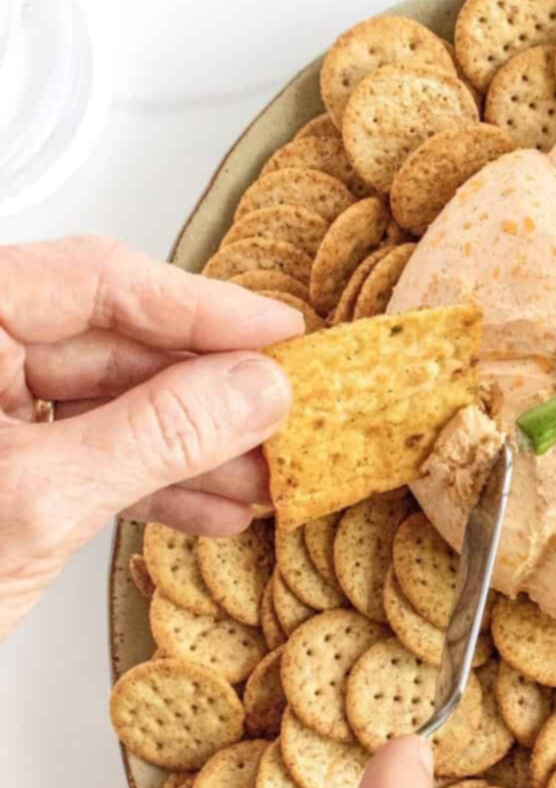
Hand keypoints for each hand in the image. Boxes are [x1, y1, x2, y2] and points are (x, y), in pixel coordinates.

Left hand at [0, 236, 303, 637]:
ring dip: (192, 447)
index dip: (199, 306)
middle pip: (109, 344)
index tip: (278, 331)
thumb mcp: (36, 501)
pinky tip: (213, 507)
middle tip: (287, 413)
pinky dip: (150, 485)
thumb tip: (252, 390)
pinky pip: (86, 460)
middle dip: (206, 391)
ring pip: (106, 408)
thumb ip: (153, 437)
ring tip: (266, 475)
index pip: (92, 280)